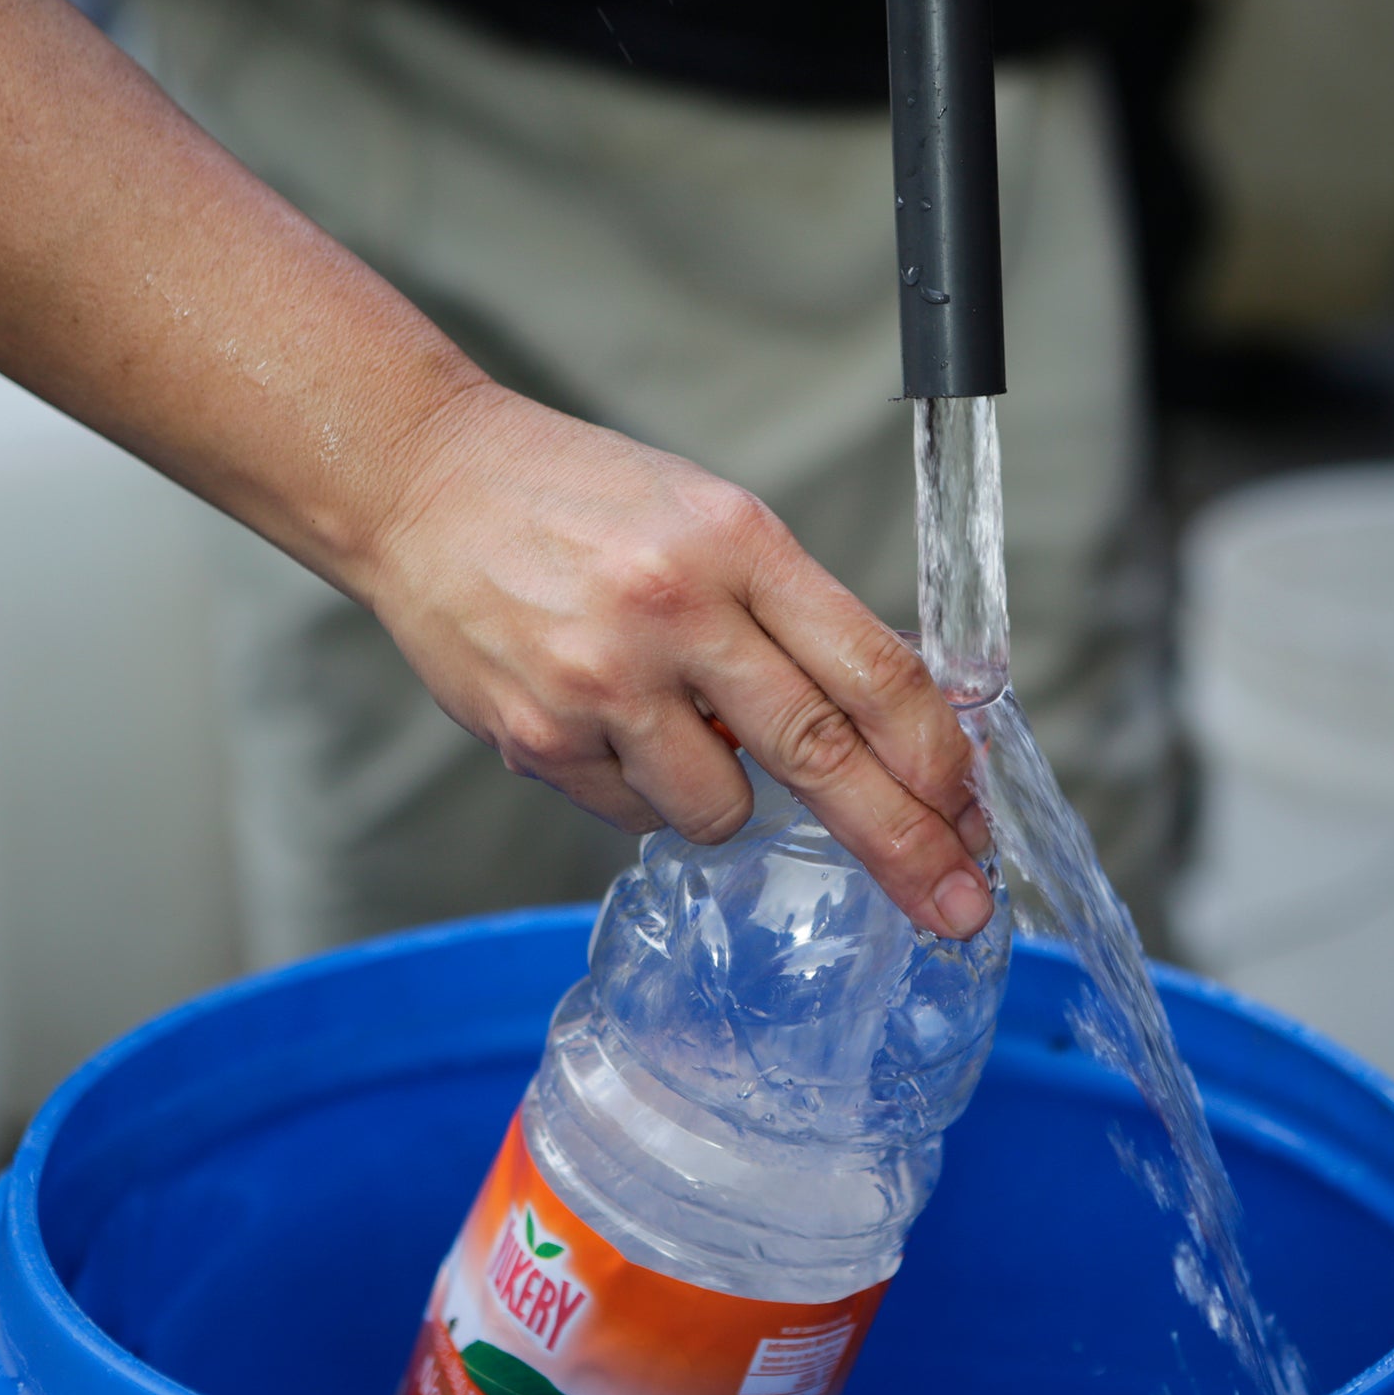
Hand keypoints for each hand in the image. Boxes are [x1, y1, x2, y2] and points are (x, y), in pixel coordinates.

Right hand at [370, 384, 996, 938]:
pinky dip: (638, 784)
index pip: (871, 668)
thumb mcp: (711, 521)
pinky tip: (596, 713)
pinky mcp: (537, 740)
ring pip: (722, 811)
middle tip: (959, 911)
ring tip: (663, 712)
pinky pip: (635, 815)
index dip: (938, 755)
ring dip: (723, 792)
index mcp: (737, 544)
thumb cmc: (580, 503)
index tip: (972, 814)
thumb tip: (891, 733)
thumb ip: (794, 618)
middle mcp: (674, 613)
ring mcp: (601, 684)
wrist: (421, 484)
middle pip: (823, 756)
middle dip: (905, 844)